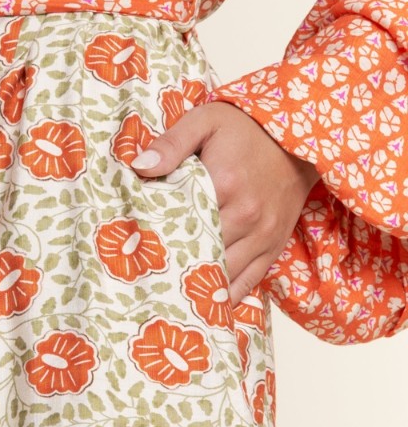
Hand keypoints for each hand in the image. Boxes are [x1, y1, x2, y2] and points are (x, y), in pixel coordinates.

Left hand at [132, 100, 320, 305]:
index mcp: (224, 184)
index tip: (130, 248)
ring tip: (163, 295)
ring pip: (222, 276)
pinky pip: (247, 283)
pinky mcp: (274, 247)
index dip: (154, 236)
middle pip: (199, 253)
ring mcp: (263, 236)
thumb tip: (139, 167)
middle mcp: (246, 217)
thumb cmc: (246, 128)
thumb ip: (171, 143)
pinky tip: (200, 306)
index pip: (180, 222)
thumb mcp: (205, 121)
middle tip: (140, 277)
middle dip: (171, 265)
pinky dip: (224, 296)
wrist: (296, 138)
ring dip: (195, 285)